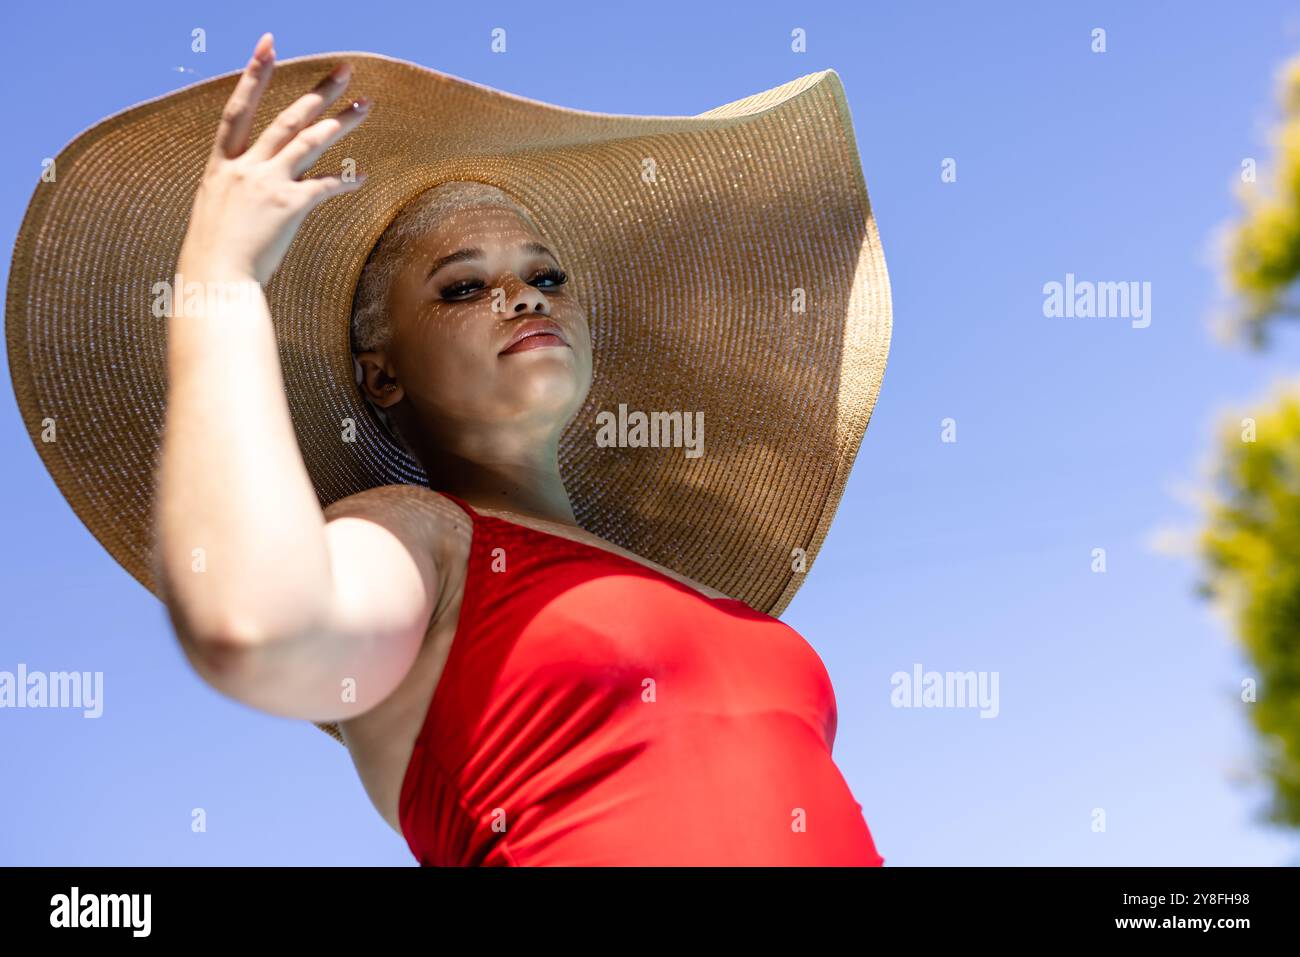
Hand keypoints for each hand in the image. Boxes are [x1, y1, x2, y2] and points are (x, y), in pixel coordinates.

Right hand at [177, 33, 370, 284]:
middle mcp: (244, 168)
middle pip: (286, 118)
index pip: (238, 109)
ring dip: (341, 122)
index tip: (268, 45)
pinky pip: (324, 186)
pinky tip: (361, 175)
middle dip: (317, 91)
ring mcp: (267, 184)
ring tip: (365, 105)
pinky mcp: (288, 206)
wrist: (214, 279)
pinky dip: (344, 180)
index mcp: (221, 166)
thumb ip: (233, 194)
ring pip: (309, 141)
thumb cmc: (213, 256)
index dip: (253, 74)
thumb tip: (247, 195)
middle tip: (343, 69)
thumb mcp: (216, 214)